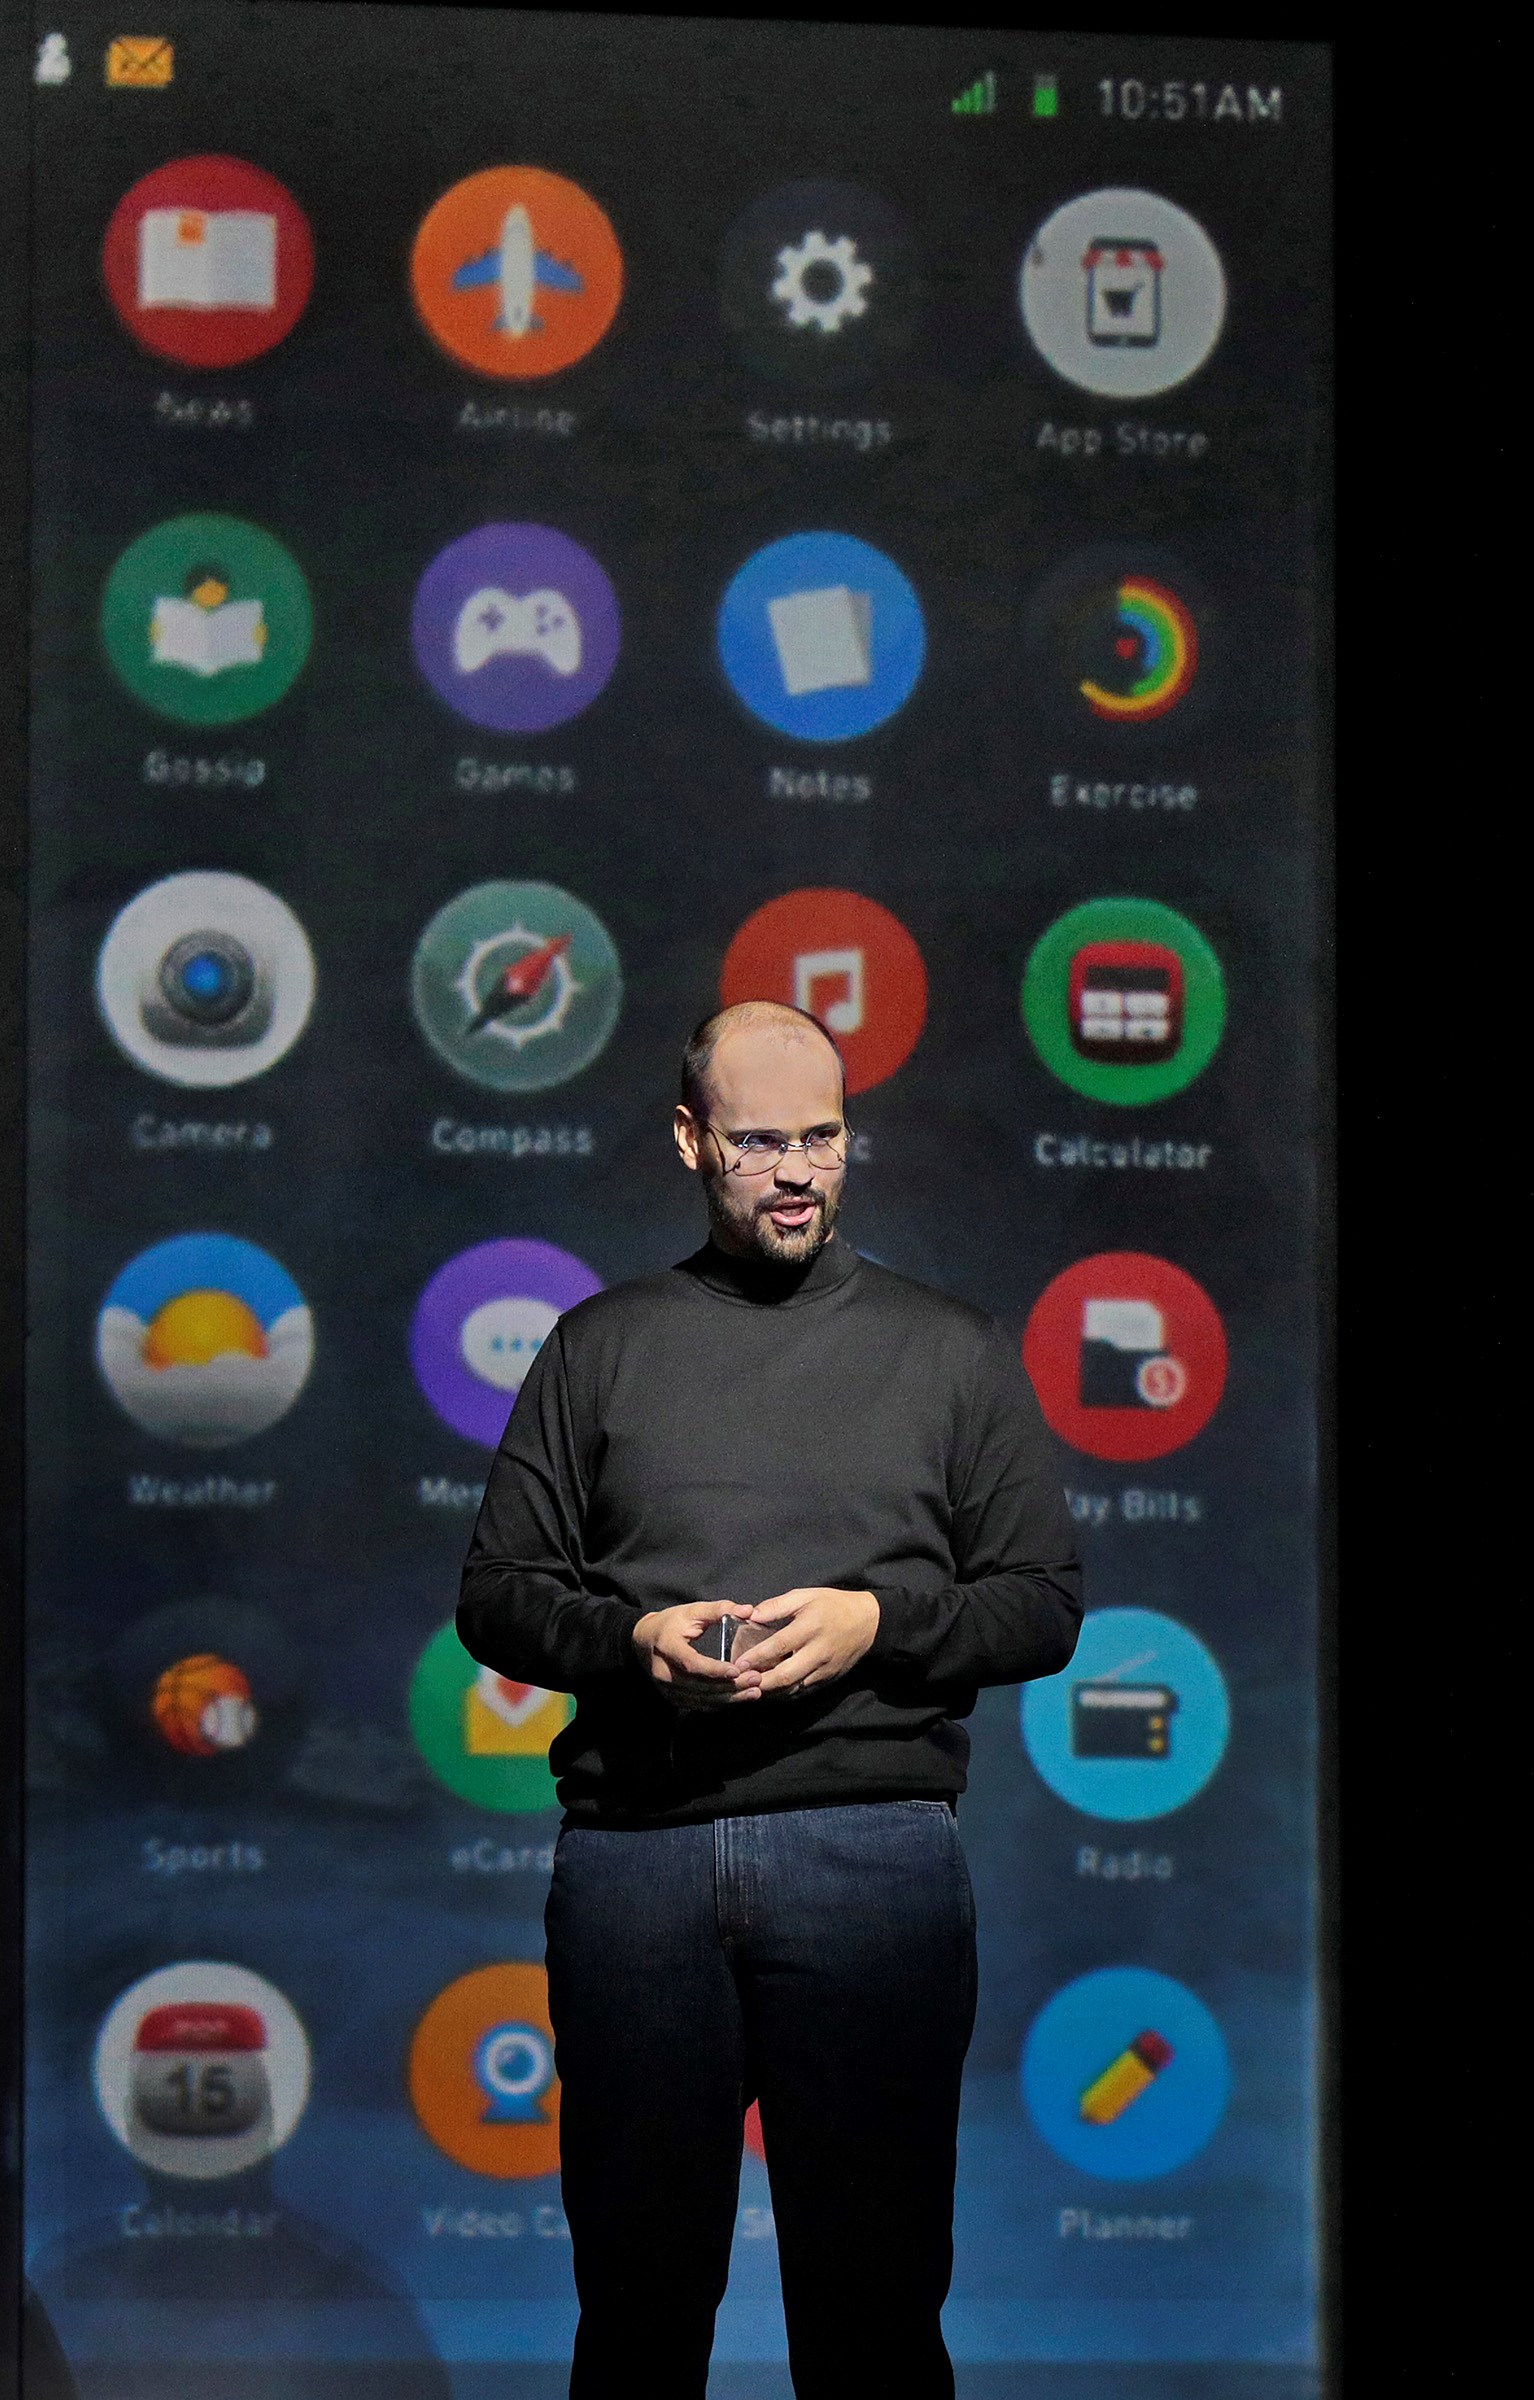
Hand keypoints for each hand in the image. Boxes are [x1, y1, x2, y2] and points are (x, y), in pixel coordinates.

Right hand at [631, 1601, 763, 1707]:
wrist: (643, 1641)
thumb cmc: (671, 1624)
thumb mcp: (692, 1611)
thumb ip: (720, 1610)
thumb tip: (749, 1610)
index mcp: (667, 1646)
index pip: (691, 1663)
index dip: (714, 1669)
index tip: (737, 1670)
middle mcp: (663, 1672)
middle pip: (699, 1685)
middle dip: (730, 1685)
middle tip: (756, 1680)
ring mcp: (667, 1688)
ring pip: (701, 1698)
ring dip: (729, 1698)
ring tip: (754, 1692)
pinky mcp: (673, 1698)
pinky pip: (699, 1704)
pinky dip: (720, 1702)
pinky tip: (739, 1698)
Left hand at [737, 1588, 879, 1697]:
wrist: (868, 1623)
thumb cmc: (832, 1605)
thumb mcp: (806, 1596)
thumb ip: (777, 1605)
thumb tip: (751, 1614)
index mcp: (810, 1627)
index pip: (779, 1645)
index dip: (757, 1657)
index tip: (738, 1664)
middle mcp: (818, 1652)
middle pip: (786, 1675)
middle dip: (760, 1682)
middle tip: (740, 1682)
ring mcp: (824, 1669)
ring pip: (794, 1688)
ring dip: (771, 1691)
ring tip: (751, 1688)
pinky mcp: (829, 1679)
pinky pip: (804, 1691)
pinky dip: (786, 1693)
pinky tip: (772, 1689)